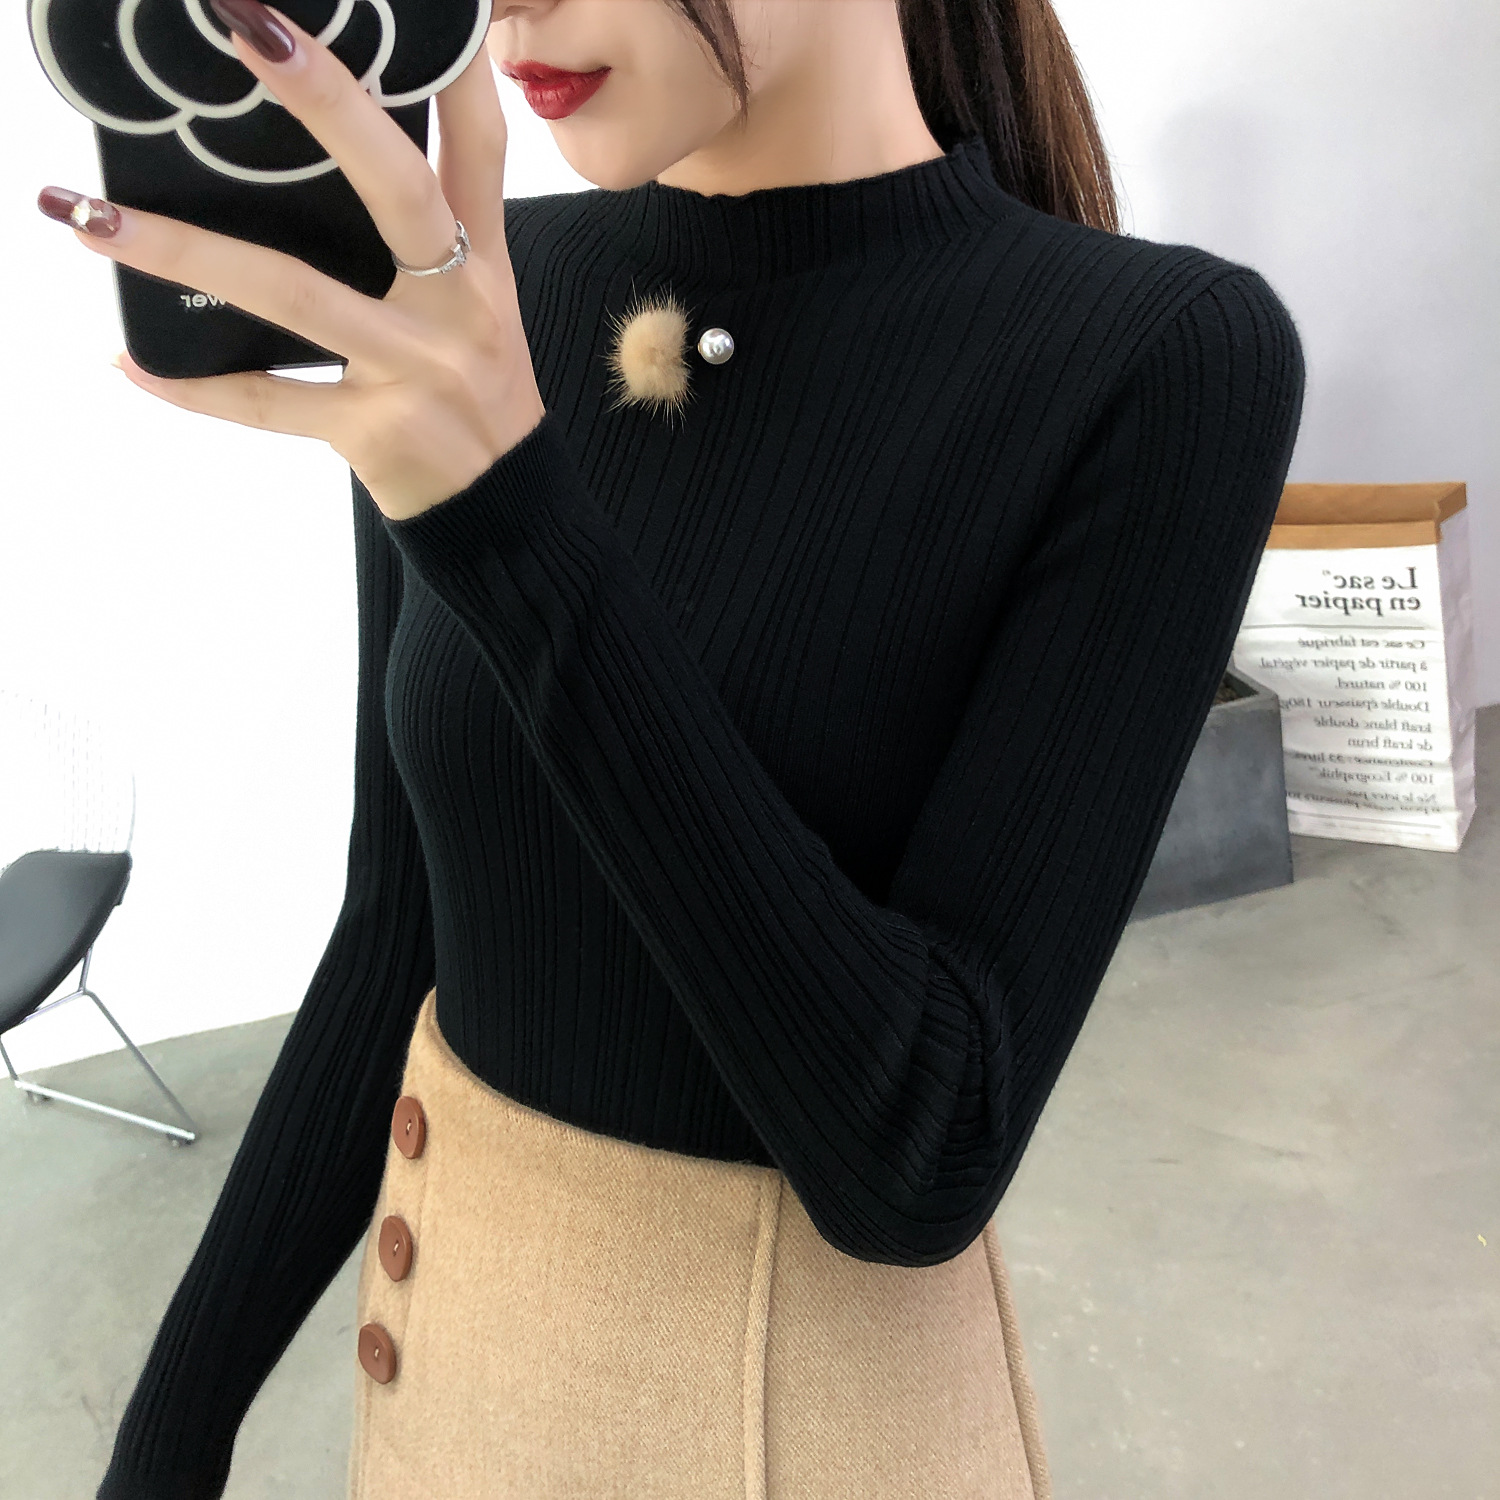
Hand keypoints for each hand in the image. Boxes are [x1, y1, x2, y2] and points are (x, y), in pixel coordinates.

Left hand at [37, 1, 544, 522]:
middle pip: (399, 188)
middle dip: (326, 101)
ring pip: (292, 293)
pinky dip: (193, 386)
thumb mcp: (479, 311)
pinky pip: (266, 402)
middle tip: (244, 24)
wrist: (506, 515)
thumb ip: (430, 240)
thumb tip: (342, 151)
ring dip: (180, 249)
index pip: (480, 147)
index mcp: (486, 267)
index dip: (456, 66)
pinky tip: (132, 361)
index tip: (433, 0)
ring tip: (86, 213)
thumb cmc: (478, 401)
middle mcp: (459, 308)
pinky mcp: (372, 432)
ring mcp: (415, 370)